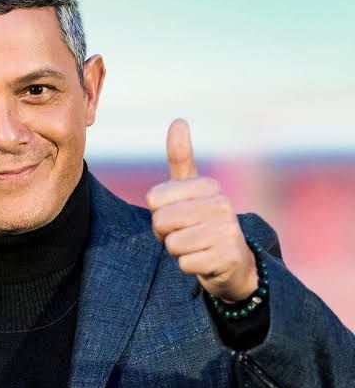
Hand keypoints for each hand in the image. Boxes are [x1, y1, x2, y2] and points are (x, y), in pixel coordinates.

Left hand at [145, 118, 257, 302]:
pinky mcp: (228, 257)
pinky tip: (205, 261)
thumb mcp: (190, 190)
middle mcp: (222, 204)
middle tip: (185, 235)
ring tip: (196, 247)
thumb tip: (179, 120)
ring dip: (177, 251)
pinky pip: (185, 263)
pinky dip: (189, 266)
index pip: (154, 200)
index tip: (177, 216)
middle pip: (161, 221)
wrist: (233, 263)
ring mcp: (228, 231)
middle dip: (165, 234)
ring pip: (172, 244)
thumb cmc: (202, 222)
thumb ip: (180, 158)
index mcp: (208, 186)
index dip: (158, 214)